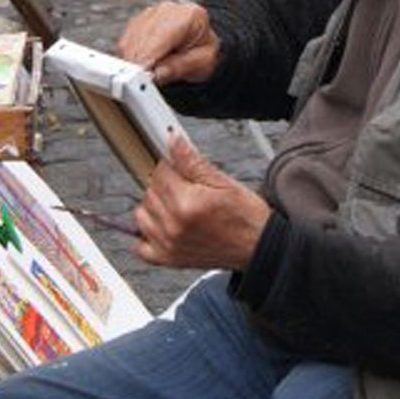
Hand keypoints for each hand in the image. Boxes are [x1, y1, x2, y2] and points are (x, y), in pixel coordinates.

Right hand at [117, 1, 220, 85]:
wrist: (200, 41)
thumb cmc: (203, 50)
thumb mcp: (203, 62)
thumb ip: (181, 66)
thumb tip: (157, 73)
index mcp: (188, 16)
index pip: (162, 36)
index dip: (149, 57)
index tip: (142, 76)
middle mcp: (166, 10)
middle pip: (142, 37)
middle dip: (139, 63)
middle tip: (140, 84)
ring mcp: (149, 15)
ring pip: (130, 41)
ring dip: (132, 62)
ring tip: (145, 77)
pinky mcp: (137, 23)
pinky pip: (125, 43)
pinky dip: (129, 58)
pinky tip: (141, 68)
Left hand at [133, 135, 269, 269]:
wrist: (259, 248)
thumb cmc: (247, 217)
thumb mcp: (224, 182)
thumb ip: (192, 161)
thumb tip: (173, 139)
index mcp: (187, 204)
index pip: (160, 171)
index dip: (173, 165)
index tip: (183, 168)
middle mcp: (174, 226)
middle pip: (150, 191)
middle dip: (165, 184)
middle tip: (187, 188)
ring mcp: (169, 245)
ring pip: (141, 214)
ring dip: (155, 207)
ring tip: (178, 206)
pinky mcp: (168, 259)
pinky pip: (140, 245)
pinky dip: (148, 234)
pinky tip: (164, 226)